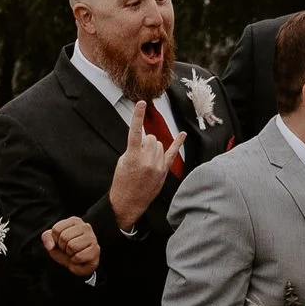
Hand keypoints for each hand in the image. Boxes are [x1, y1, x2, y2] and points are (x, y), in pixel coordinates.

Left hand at [41, 215, 100, 278]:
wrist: (78, 264)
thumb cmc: (65, 250)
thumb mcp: (53, 242)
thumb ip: (47, 238)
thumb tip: (50, 245)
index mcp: (74, 221)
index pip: (56, 229)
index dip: (55, 240)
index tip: (61, 242)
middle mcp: (85, 226)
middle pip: (64, 237)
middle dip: (63, 248)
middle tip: (68, 250)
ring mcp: (92, 238)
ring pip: (72, 246)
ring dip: (69, 254)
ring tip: (74, 254)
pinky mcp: (96, 250)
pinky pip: (78, 257)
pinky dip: (75, 261)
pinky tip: (79, 259)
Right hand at [109, 114, 175, 228]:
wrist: (127, 202)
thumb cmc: (122, 182)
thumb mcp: (122, 162)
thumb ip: (133, 149)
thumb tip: (144, 142)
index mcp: (132, 156)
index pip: (135, 132)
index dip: (137, 116)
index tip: (141, 103)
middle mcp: (146, 160)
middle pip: (151, 138)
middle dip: (145, 143)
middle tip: (139, 155)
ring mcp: (156, 166)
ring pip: (159, 144)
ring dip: (153, 148)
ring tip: (145, 161)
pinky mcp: (163, 172)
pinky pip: (172, 154)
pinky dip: (178, 143)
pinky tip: (182, 134)